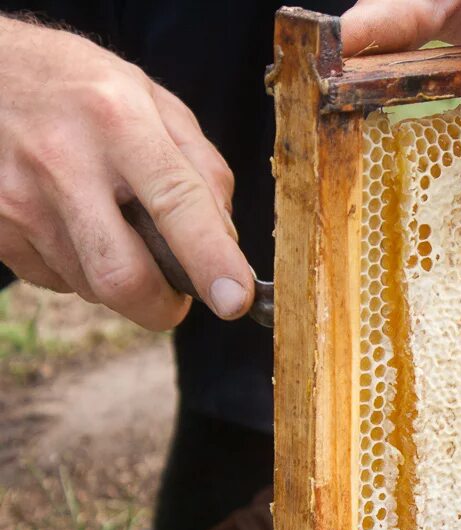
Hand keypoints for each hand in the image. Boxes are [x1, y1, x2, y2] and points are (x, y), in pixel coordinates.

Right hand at [0, 17, 252, 328]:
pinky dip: (83, 270)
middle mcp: (64, 162)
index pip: (176, 204)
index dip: (211, 261)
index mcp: (118, 120)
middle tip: (179, 297)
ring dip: (122, 280)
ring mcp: (20, 200)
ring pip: (92, 286)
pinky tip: (78, 225)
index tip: (235, 301)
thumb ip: (202, 167)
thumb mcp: (152, 100)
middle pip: (122, 276)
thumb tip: (226, 242)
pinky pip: (58, 279)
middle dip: (162, 306)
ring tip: (117, 229)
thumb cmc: (81, 87)